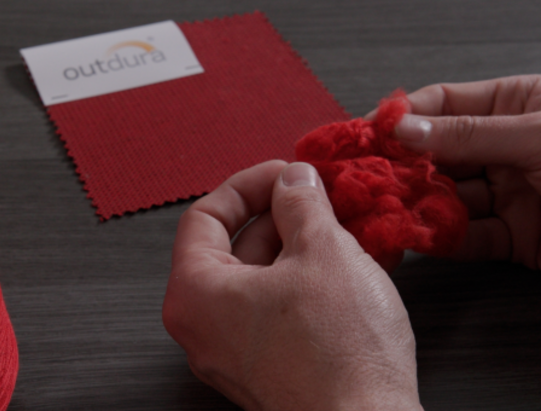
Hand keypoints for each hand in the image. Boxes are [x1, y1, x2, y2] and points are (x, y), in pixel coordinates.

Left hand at [163, 161, 421, 410]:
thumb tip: (293, 179)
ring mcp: (232, 351)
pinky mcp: (265, 366)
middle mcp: (203, 327)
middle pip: (233, 247)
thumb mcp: (323, 251)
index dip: (248, 184)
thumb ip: (301, 202)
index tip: (284, 173)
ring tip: (342, 227)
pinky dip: (304, 279)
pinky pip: (275, 307)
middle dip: (280, 215)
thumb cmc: (340, 354)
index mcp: (195, 294)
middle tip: (320, 197)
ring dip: (299, 245)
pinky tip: (345, 264)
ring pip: (260, 277)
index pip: (205, 216)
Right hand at [384, 75, 540, 271]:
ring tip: (383, 207)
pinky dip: (444, 238)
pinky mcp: (518, 237)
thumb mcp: (540, 136)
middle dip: (402, 165)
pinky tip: (418, 235)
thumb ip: (470, 133)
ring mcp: (513, 193)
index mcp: (520, 105)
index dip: (404, 116)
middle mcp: (510, 146)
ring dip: (418, 204)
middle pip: (440, 153)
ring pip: (450, 197)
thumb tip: (404, 127)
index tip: (365, 132)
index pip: (446, 103)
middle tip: (364, 175)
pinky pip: (470, 236)